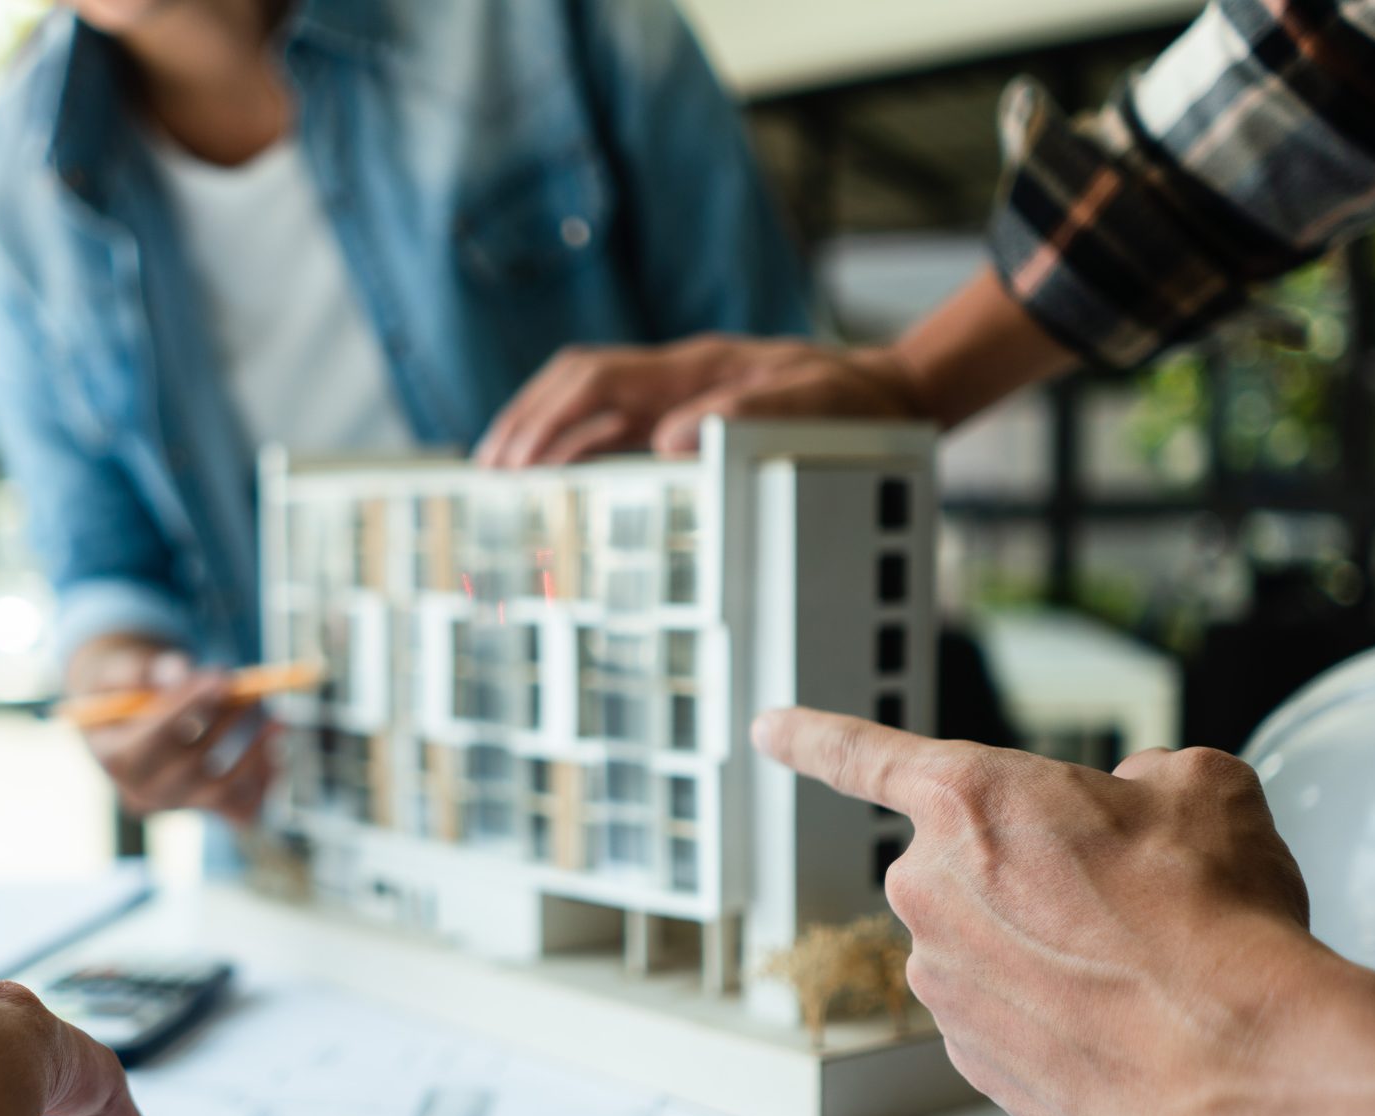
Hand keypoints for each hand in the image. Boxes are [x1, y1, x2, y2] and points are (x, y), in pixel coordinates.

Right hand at [69, 638, 279, 825]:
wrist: (131, 720)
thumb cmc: (126, 689)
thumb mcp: (119, 669)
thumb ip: (140, 670)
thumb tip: (179, 672)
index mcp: (114, 757)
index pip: (153, 739)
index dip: (189, 708)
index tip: (222, 679)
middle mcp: (142, 791)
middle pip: (192, 767)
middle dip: (227, 724)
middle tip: (252, 691)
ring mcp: (175, 804)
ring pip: (222, 790)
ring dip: (254, 754)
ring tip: (274, 719)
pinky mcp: (204, 809)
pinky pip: (242, 808)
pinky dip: (264, 782)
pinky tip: (275, 749)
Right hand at [474, 336, 924, 468]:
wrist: (888, 392)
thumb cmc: (850, 401)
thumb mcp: (811, 405)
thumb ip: (746, 415)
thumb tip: (671, 443)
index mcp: (693, 369)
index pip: (596, 380)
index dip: (547, 416)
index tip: (513, 457)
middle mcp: (675, 379)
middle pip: (575, 386)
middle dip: (525, 424)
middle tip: (487, 474)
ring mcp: (676, 397)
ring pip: (589, 409)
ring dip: (543, 439)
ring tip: (504, 482)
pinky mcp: (684, 418)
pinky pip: (616, 432)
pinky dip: (577, 455)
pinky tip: (559, 487)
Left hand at [749, 708, 1328, 1115]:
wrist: (1235, 1060)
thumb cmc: (1215, 922)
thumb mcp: (1204, 791)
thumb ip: (1148, 778)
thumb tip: (1142, 799)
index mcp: (969, 800)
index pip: (864, 754)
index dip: (812, 737)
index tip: (769, 729)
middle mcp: (932, 890)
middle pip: (972, 866)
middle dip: (1038, 877)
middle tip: (1128, 899)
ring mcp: (944, 984)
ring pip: (996, 947)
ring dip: (1055, 954)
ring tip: (1146, 970)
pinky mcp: (972, 1061)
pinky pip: (1014, 1019)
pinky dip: (1064, 1020)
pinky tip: (1128, 1025)